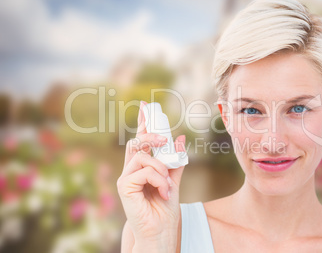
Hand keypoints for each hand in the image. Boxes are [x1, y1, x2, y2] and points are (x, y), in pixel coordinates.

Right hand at [117, 101, 185, 250]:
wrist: (160, 232)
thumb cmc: (164, 210)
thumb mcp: (173, 181)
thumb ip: (175, 162)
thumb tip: (180, 139)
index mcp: (142, 168)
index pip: (141, 141)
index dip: (143, 123)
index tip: (146, 107)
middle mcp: (131, 170)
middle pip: (137, 142)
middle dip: (150, 135)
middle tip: (164, 138)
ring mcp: (126, 178)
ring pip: (143, 156)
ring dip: (161, 168)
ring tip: (167, 185)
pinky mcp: (124, 186)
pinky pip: (144, 170)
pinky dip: (158, 179)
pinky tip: (163, 191)